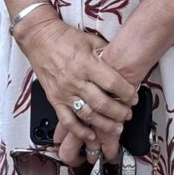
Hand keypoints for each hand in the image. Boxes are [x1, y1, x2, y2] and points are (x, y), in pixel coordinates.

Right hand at [17, 18, 136, 160]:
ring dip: (104, 124)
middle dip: (119, 111)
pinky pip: (67, 120)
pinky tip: (91, 136)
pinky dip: (79, 131)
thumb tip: (124, 65)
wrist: (40, 39)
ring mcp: (64, 92)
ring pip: (87, 114)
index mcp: (86, 63)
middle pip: (101, 102)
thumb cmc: (66, 38)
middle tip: (128, 114)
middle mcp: (75, 80)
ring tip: (117, 128)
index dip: (126, 92)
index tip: (134, 97)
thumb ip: (107, 54)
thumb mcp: (91, 40)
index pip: (111, 82)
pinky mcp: (55, 100)